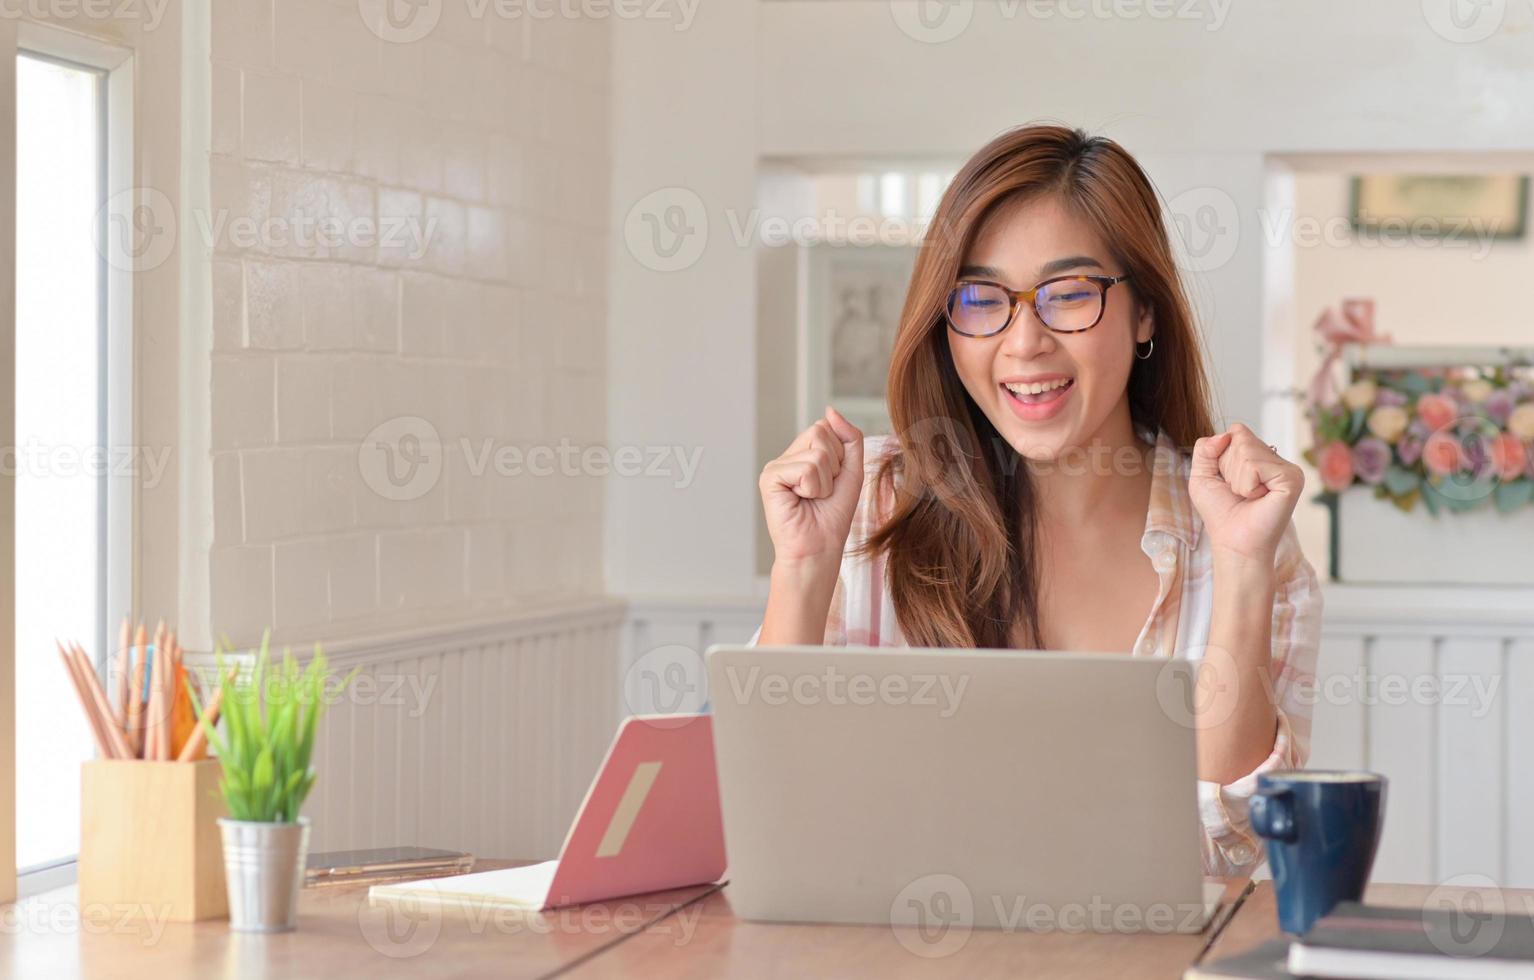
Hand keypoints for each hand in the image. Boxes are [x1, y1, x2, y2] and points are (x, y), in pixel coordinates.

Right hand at [759, 407, 864, 567]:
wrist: (819, 548)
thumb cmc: (833, 515)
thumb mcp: (852, 471)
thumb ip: (848, 438)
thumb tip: (830, 411)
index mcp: (803, 453)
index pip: (826, 428)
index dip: (840, 455)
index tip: (832, 481)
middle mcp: (788, 456)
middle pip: (820, 433)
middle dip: (833, 465)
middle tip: (821, 491)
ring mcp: (776, 466)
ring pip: (816, 452)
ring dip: (824, 481)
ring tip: (812, 498)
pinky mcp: (769, 477)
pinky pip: (806, 468)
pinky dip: (813, 488)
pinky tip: (801, 500)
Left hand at [1188, 423, 1303, 567]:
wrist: (1234, 543)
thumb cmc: (1221, 514)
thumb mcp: (1202, 476)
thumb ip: (1205, 448)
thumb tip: (1226, 434)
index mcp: (1260, 457)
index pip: (1236, 431)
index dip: (1221, 456)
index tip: (1228, 482)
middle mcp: (1277, 460)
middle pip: (1240, 438)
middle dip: (1227, 467)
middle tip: (1238, 492)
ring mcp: (1287, 468)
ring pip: (1246, 449)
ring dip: (1236, 478)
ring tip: (1247, 497)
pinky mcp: (1292, 478)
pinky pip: (1254, 465)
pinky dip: (1246, 484)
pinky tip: (1257, 499)